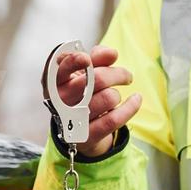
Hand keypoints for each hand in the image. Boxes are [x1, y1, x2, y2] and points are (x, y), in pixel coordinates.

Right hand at [44, 44, 141, 158]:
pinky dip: (131, 107)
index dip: (74, 61)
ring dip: (117, 94)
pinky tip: (136, 99)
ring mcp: (73, 120)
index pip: (63, 68)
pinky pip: (114, 119)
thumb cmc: (80, 92)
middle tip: (125, 75)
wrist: (77, 127)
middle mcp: (61, 101)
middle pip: (96, 79)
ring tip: (115, 95)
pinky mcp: (87, 136)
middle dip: (117, 74)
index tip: (87, 58)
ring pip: (109, 97)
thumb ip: (96, 57)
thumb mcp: (83, 72)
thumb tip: (110, 53)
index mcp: (55, 81)